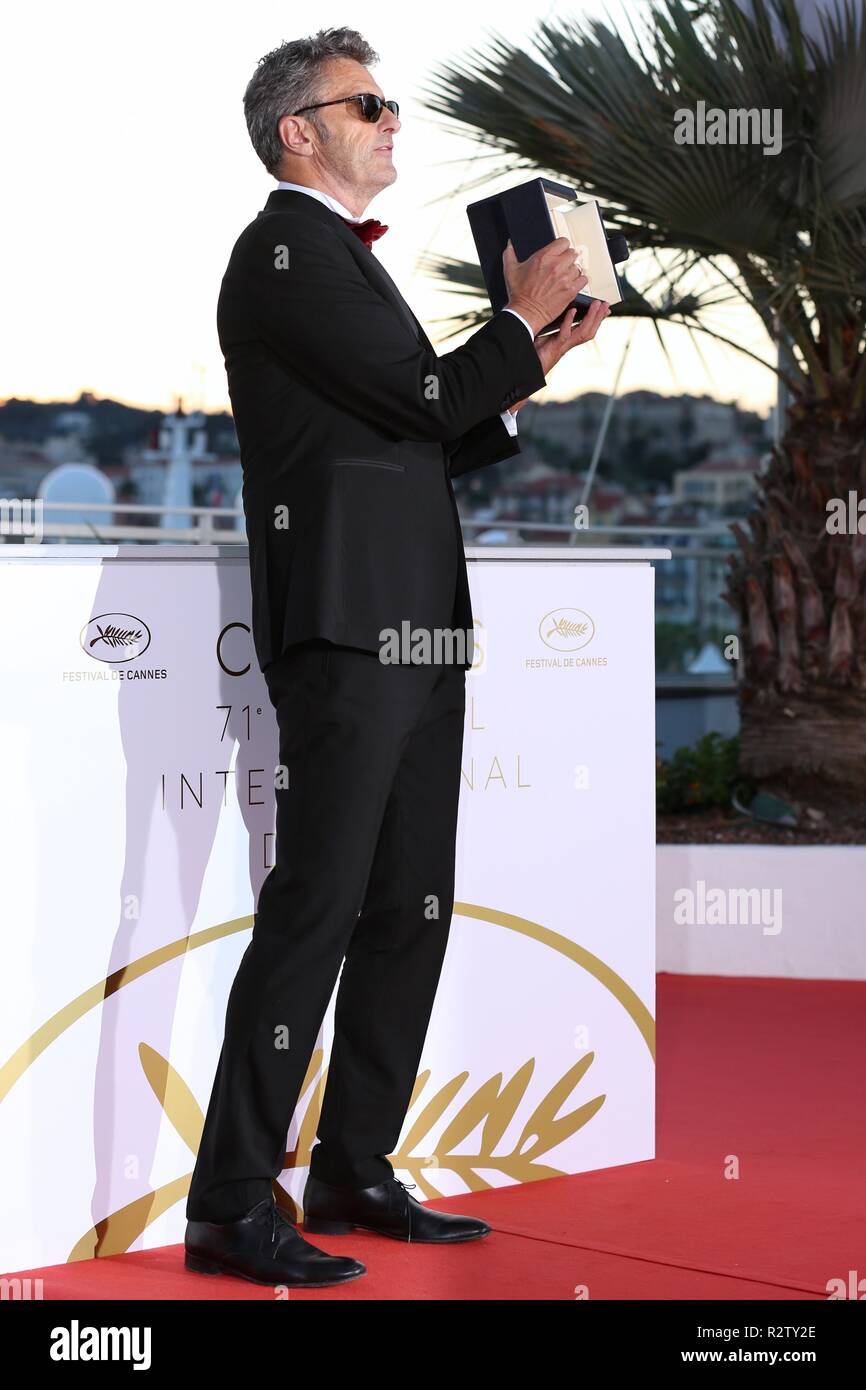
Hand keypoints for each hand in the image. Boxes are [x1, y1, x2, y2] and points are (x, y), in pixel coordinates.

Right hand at [502, 238, 587, 335]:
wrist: (526, 313)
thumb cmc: (519, 294)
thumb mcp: (510, 271)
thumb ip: (509, 254)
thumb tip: (509, 245)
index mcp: (544, 256)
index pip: (564, 242)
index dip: (562, 247)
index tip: (560, 253)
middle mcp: (556, 265)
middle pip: (572, 253)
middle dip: (567, 259)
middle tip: (562, 267)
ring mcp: (565, 277)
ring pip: (578, 267)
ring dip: (572, 271)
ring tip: (565, 278)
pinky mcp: (571, 290)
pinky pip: (583, 279)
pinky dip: (579, 282)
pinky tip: (572, 284)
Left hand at [507, 300, 610, 414]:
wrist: (523, 368)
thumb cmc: (531, 353)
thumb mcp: (542, 335)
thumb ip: (549, 325)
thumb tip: (551, 309)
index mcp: (565, 341)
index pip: (585, 329)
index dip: (596, 320)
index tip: (604, 309)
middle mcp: (567, 344)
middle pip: (588, 331)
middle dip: (598, 318)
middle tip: (606, 304)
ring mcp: (562, 347)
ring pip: (582, 333)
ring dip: (591, 319)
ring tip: (596, 306)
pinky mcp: (554, 348)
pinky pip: (564, 334)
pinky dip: (569, 322)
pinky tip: (572, 311)